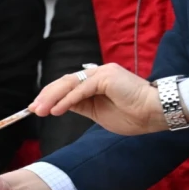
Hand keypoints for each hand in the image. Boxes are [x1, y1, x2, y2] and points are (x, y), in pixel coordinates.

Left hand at [31, 63, 164, 135]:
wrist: (156, 114)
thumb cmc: (134, 116)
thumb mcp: (99, 114)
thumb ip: (82, 106)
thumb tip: (59, 107)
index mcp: (97, 81)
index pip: (68, 86)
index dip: (51, 96)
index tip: (37, 107)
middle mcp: (98, 73)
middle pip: (65, 82)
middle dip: (46, 96)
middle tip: (32, 109)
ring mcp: (102, 73)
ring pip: (70, 84)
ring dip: (52, 98)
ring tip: (39, 110)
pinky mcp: (106, 77)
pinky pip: (82, 90)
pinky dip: (67, 101)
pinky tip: (56, 110)